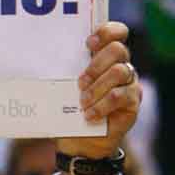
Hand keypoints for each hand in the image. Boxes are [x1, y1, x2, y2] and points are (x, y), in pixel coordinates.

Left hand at [58, 22, 141, 159]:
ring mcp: (129, 83)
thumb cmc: (69, 112)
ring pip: (119, 71)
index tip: (89, 43)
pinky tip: (90, 115)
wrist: (80, 142)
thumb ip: (64, 73)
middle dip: (96, 64)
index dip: (106, 32)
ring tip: (82, 102)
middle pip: (118, 50)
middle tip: (80, 82)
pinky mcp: (133, 102)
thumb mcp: (63, 89)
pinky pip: (121, 95)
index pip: (116, 33)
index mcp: (104, 57)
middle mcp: (120, 66)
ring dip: (97, 87)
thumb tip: (42, 61)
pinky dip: (102, 105)